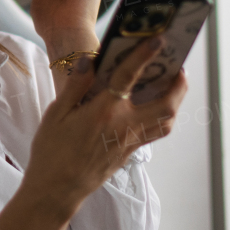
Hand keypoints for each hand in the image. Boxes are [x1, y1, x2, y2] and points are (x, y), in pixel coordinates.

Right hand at [21, 37, 187, 219]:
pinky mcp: (129, 153)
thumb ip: (75, 86)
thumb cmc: (51, 151)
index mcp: (103, 112)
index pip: (129, 77)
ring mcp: (130, 142)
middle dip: (178, 83)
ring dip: (175, 100)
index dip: (144, 55)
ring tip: (173, 83)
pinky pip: (155, 131)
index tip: (158, 39)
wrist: (56, 190)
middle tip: (178, 65)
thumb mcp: (56, 114)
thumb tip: (88, 60)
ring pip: (166, 120)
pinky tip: (154, 105)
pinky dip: (162, 115)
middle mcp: (123, 127)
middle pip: (165, 104)